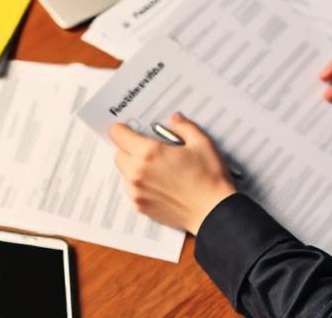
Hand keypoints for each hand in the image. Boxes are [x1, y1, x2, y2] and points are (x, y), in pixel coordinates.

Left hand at [109, 112, 235, 234]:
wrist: (213, 212)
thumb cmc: (209, 178)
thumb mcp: (202, 143)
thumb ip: (184, 126)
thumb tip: (174, 119)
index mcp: (149, 152)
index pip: (117, 134)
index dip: (123, 129)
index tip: (130, 130)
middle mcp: (137, 172)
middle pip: (118, 153)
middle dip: (129, 148)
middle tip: (149, 149)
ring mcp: (137, 191)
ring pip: (124, 172)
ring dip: (134, 167)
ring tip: (158, 169)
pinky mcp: (140, 206)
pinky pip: (132, 189)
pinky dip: (140, 184)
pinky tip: (160, 184)